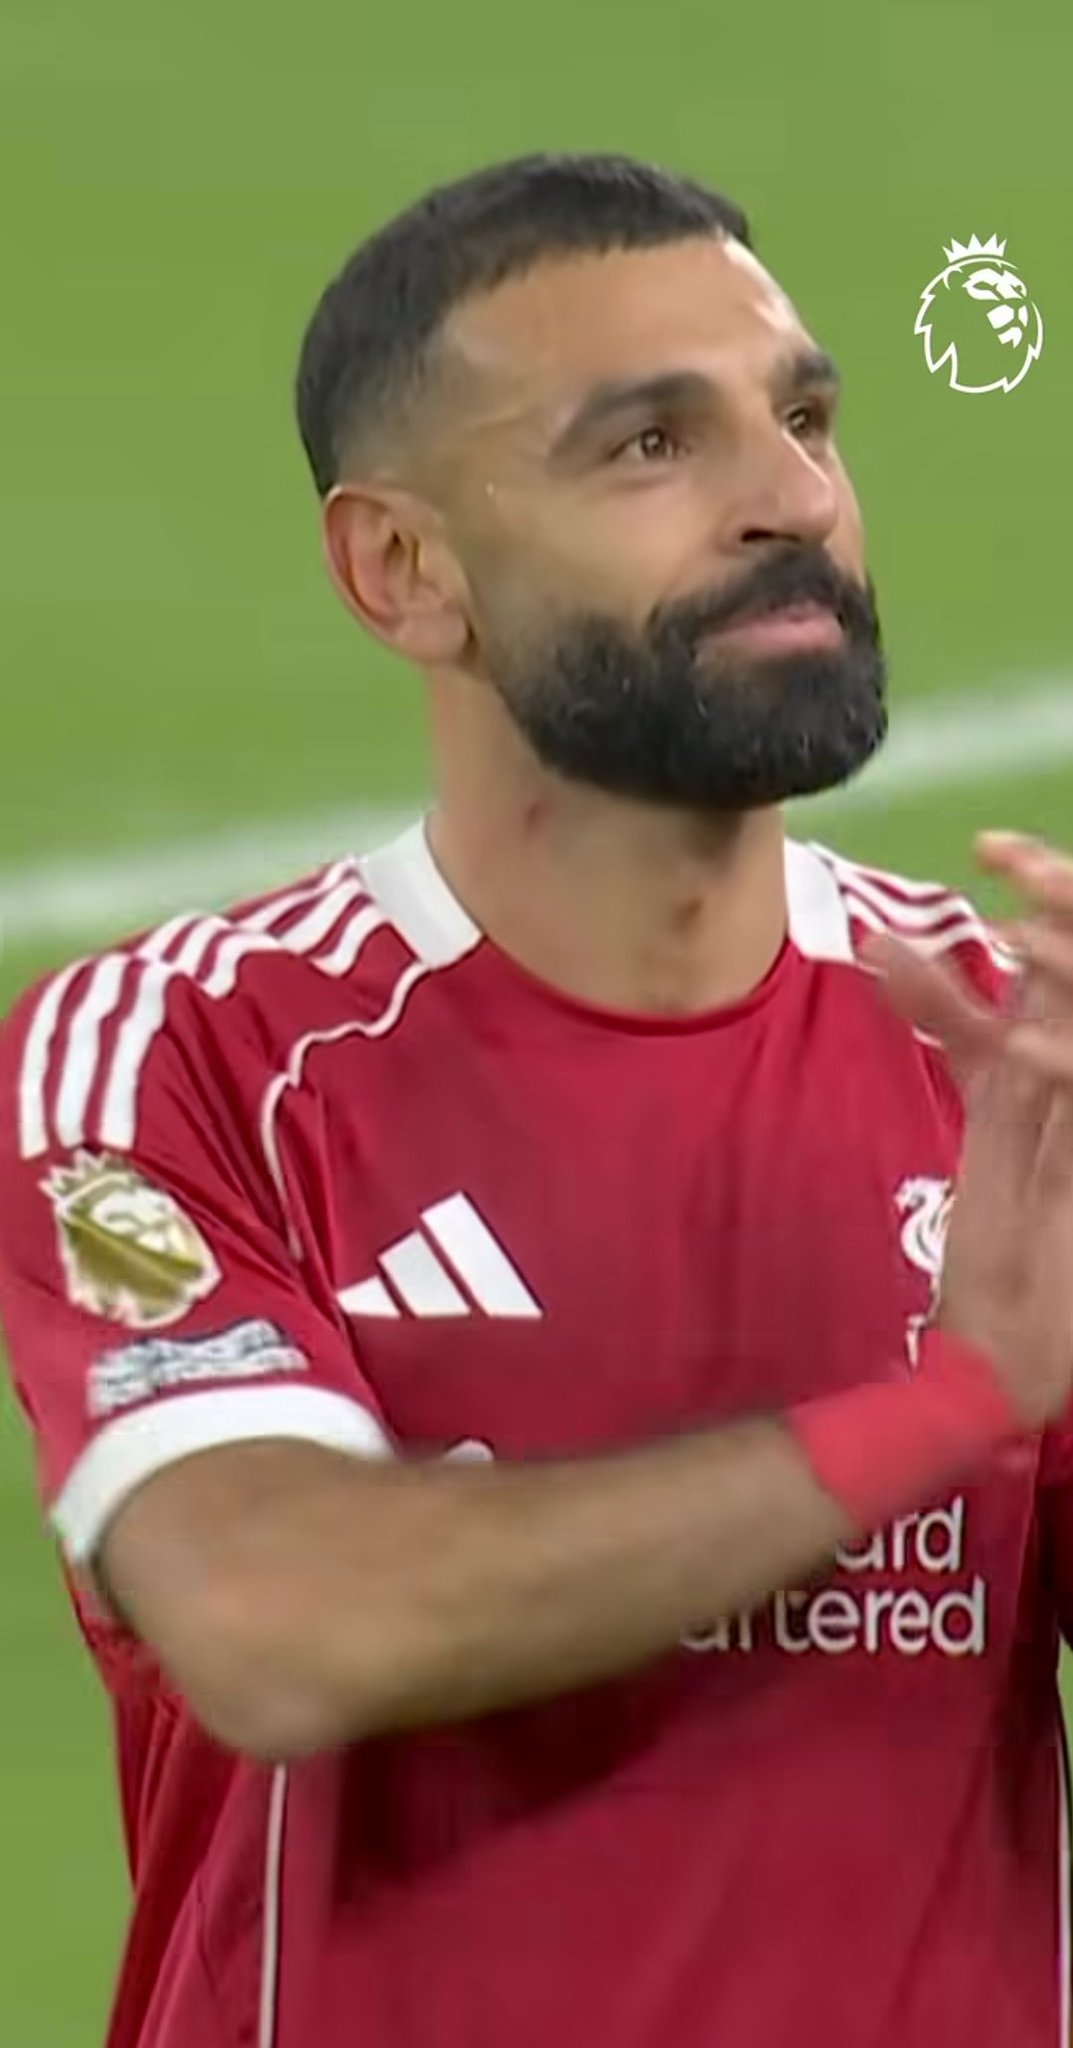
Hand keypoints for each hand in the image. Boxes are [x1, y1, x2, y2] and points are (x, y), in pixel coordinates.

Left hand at [864, 832, 1072, 1426]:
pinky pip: (1069, 1094)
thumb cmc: (1010, 1226)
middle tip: (1013, 859)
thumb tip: (886, 945)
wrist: (1019, 1349)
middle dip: (1066, 904)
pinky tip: (1020, 1038)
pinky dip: (1046, 1060)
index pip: (1068, 955)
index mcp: (1065, 1060)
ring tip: (1018, 928)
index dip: (1053, 887)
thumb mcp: (987, 1103)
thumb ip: (949, 1021)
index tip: (995, 849)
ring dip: (1063, 972)